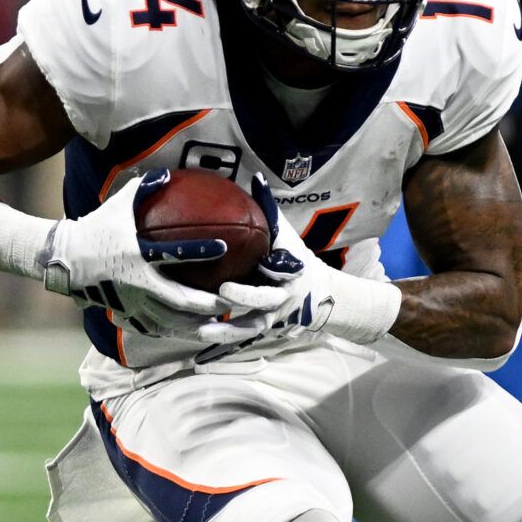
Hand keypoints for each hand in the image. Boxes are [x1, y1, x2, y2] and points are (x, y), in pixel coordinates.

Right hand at [43, 170, 234, 321]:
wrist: (63, 260)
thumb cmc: (94, 229)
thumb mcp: (117, 205)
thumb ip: (144, 188)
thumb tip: (167, 174)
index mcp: (138, 254)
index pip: (175, 252)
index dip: (200, 250)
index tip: (223, 248)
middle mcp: (137, 282)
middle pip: (181, 300)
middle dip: (208, 303)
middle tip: (230, 299)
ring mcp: (132, 302)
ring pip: (172, 321)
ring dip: (197, 323)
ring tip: (219, 321)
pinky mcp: (126, 314)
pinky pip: (156, 328)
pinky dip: (176, 330)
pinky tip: (192, 330)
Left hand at [201, 176, 398, 347]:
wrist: (323, 297)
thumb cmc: (297, 260)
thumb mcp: (288, 237)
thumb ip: (269, 213)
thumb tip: (255, 179)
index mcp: (288, 272)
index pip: (277, 269)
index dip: (267, 267)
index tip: (252, 260)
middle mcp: (282, 298)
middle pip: (264, 301)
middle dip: (244, 298)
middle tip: (223, 293)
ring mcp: (273, 318)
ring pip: (250, 327)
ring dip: (227, 331)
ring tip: (202, 332)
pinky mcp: (264, 331)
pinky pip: (241, 337)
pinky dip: (222, 340)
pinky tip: (198, 342)